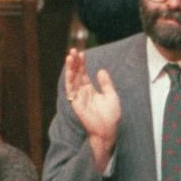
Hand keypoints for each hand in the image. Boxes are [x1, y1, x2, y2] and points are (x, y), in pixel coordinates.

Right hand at [64, 48, 120, 169]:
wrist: (108, 130)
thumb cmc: (110, 116)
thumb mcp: (111, 95)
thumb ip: (106, 83)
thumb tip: (101, 70)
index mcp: (90, 90)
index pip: (84, 74)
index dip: (82, 64)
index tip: (82, 53)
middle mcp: (82, 93)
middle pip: (76, 74)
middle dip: (74, 62)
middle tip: (73, 50)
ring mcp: (78, 98)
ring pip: (71, 80)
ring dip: (70, 69)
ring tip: (70, 56)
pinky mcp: (76, 104)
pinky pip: (70, 90)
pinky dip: (69, 80)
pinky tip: (70, 71)